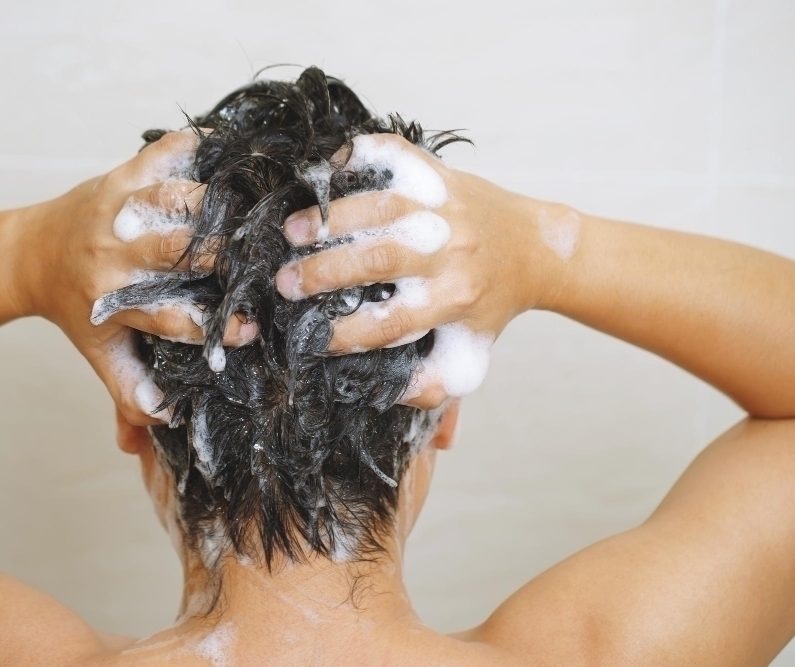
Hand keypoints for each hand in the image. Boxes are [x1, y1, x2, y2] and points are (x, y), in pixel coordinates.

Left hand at [11, 131, 256, 424]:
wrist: (27, 255)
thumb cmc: (75, 309)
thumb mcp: (100, 352)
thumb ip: (128, 392)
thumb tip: (147, 439)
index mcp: (113, 302)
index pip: (169, 318)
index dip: (212, 327)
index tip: (250, 330)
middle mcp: (115, 255)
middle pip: (176, 252)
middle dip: (224, 256)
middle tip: (269, 258)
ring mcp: (118, 210)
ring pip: (174, 200)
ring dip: (219, 202)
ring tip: (264, 208)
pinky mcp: (121, 175)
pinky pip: (162, 153)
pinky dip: (197, 146)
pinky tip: (232, 149)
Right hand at [275, 134, 570, 408]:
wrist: (536, 252)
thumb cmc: (489, 307)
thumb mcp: (469, 355)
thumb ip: (429, 384)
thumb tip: (382, 393)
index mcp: (455, 300)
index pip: (389, 322)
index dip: (344, 334)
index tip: (311, 338)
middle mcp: (453, 252)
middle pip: (379, 261)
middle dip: (323, 272)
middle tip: (285, 281)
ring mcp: (447, 207)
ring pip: (382, 207)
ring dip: (330, 218)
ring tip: (292, 232)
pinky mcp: (441, 175)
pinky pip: (399, 156)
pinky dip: (361, 155)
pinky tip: (329, 170)